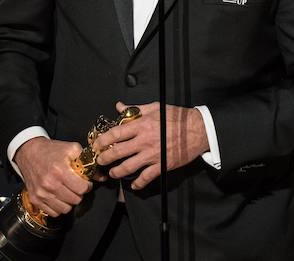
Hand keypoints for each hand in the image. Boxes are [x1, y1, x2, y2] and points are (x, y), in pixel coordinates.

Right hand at [14, 137, 89, 216]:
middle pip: (75, 200)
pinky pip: (53, 212)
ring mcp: (41, 193)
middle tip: (76, 186)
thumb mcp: (71, 149)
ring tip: (67, 191)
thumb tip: (101, 177)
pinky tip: (58, 196)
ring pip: (65, 209)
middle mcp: (50, 184)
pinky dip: (58, 207)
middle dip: (79, 193)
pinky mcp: (35, 199)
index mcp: (60, 170)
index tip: (84, 182)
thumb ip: (88, 162)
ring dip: (69, 202)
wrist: (28, 152)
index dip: (86, 186)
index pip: (82, 189)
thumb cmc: (50, 150)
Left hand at [92, 101, 208, 190]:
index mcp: (142, 125)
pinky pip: (146, 177)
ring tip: (112, 173)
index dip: (103, 140)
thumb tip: (119, 107)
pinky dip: (138, 184)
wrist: (198, 130)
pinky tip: (133, 186)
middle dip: (105, 158)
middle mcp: (144, 141)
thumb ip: (135, 109)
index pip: (116, 133)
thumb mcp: (155, 108)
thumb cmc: (176, 117)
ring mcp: (153, 155)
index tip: (96, 144)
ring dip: (117, 172)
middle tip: (99, 160)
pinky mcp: (162, 165)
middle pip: (118, 152)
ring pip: (129, 167)